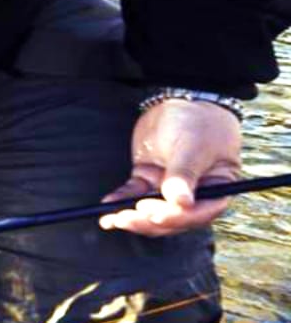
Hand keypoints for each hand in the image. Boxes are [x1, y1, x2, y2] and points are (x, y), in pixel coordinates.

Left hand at [98, 98, 241, 236]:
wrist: (181, 101)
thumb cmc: (198, 122)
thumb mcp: (193, 147)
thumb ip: (184, 174)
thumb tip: (179, 203)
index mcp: (216, 189)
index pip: (198, 213)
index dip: (175, 218)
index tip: (154, 213)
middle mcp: (194, 194)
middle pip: (172, 218)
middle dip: (148, 221)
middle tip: (125, 218)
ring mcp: (169, 188)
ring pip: (151, 211)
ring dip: (132, 217)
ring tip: (111, 219)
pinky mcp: (149, 179)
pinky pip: (134, 194)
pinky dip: (121, 200)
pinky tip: (107, 205)